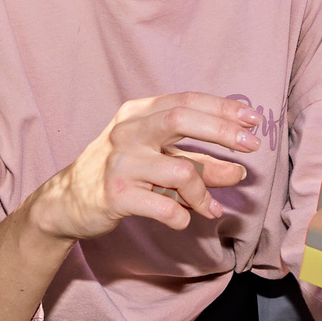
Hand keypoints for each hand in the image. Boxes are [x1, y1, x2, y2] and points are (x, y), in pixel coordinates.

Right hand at [26, 94, 257, 242]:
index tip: (254, 120)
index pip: (186, 101)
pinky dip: (182, 216)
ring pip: (180, 170)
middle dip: (222, 132)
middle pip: (181, 119)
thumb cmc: (120, 174)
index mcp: (137, 113)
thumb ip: (197, 162)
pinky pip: (164, 206)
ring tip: (212, 208)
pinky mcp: (115, 195)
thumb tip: (240, 171)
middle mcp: (127, 131)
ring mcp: (119, 162)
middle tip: (252, 147)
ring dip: (205, 192)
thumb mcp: (159, 161)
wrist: (67, 202)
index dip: (222, 109)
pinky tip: (184, 219)